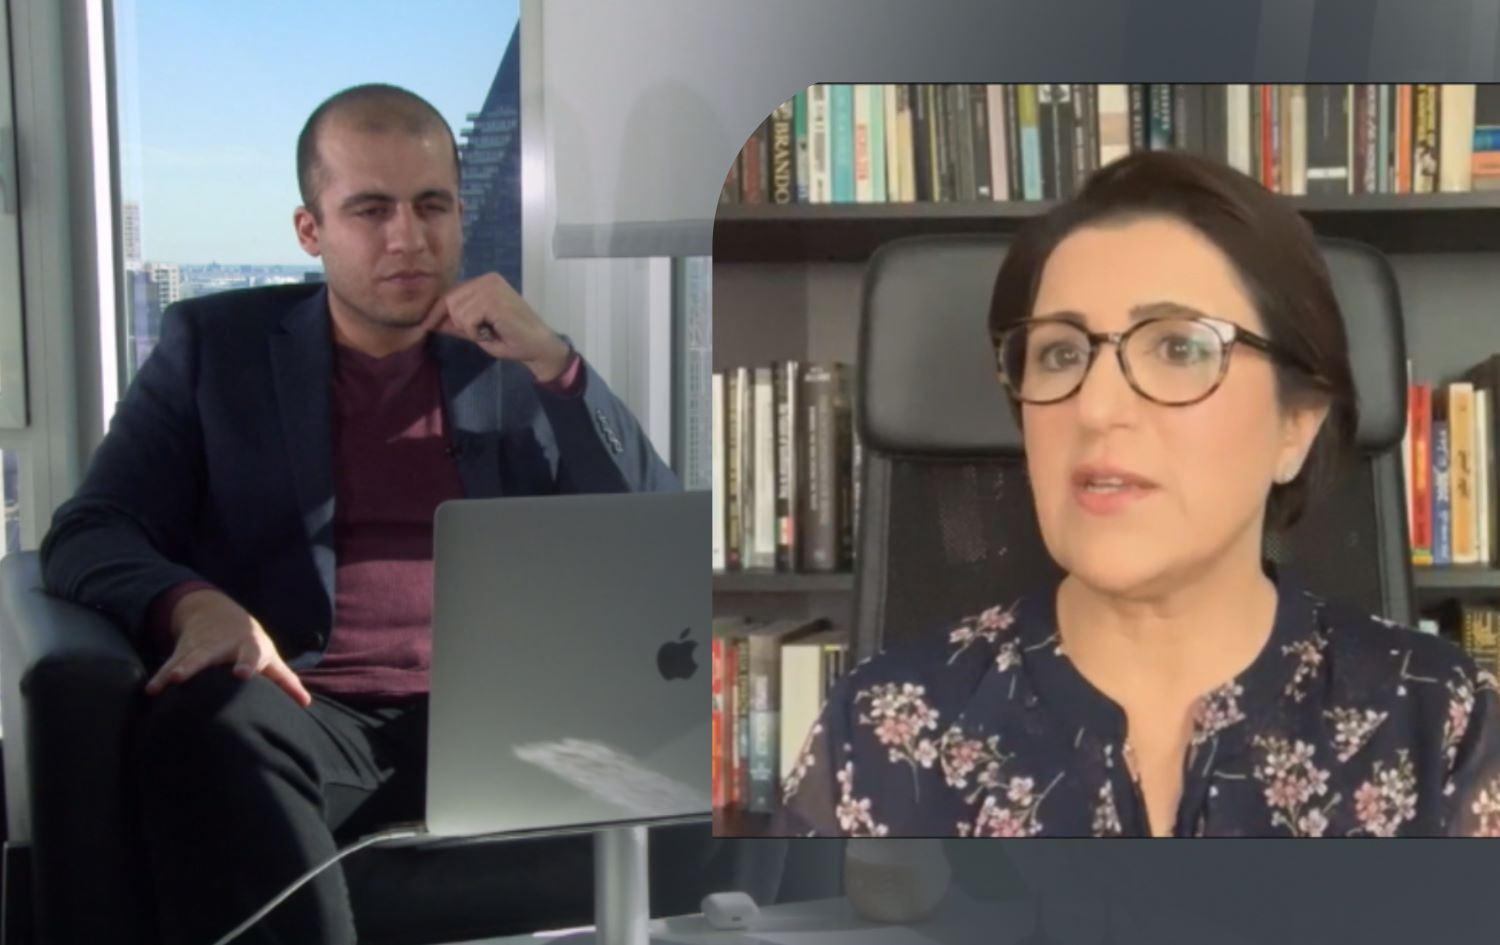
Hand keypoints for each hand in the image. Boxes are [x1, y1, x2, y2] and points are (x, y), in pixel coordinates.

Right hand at [144, 589, 312, 707]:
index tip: (242, 675)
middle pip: (210, 654)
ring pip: (187, 659)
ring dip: (177, 670)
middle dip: (199, 665)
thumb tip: (306, 703)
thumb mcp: (268, 656)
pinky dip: (161, 677)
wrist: (216, 612)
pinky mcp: (182, 652)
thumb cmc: (249, 642)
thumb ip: (285, 680)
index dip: (247, 664)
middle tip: (188, 676)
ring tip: (169, 682)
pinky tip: (151, 690)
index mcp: (248, 646)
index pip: (250, 655)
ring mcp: (200, 648)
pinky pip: (170, 666)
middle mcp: (221, 646)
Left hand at [424, 273, 572, 381]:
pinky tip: (492, 332)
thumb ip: (456, 323)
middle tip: (481, 332)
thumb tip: (428, 321)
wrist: (537, 347)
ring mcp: (491, 287)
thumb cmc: (510, 339)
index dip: (436, 312)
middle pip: (449, 301)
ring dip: (469, 329)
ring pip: (457, 311)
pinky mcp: (493, 300)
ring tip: (489, 331)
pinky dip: (475, 332)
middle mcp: (487, 279)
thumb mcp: (477, 330)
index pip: (450, 294)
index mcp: (484, 282)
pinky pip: (467, 319)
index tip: (424, 326)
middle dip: (459, 323)